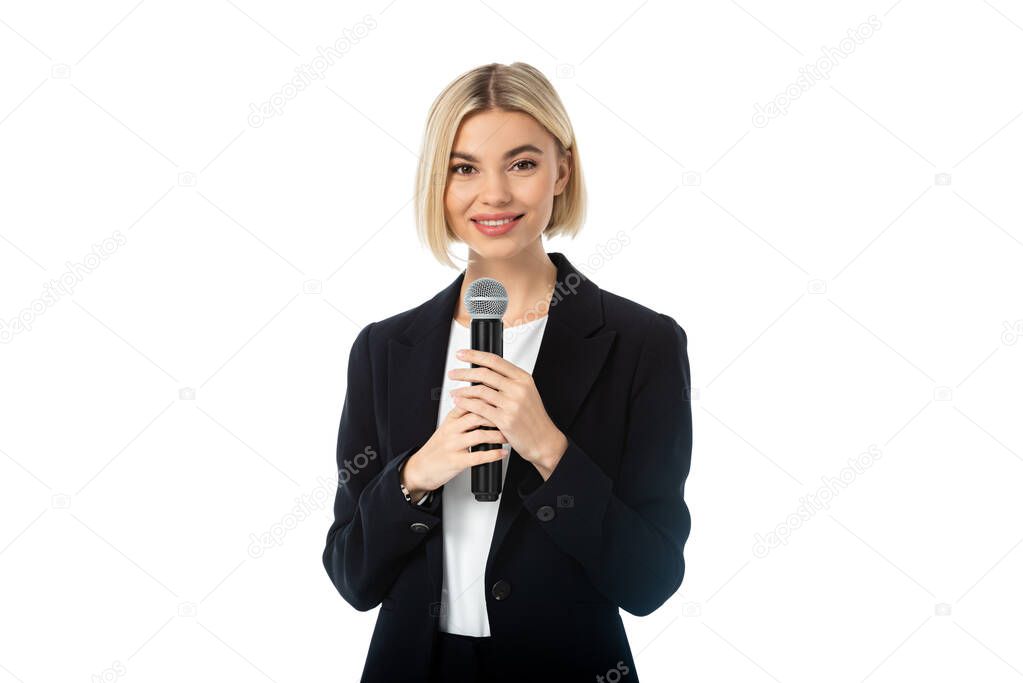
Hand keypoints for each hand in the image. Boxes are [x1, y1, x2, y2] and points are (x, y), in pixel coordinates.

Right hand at [401, 406, 508, 496]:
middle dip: (497, 416)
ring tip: (508, 436)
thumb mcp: (447, 427)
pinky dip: (493, 455)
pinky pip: (478, 456)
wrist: (420, 468)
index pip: (470, 402)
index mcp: (450, 419)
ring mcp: (453, 446)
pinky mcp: (456, 462)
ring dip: (498, 435)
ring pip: (479, 435)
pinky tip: (502, 453)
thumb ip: (463, 415)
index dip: (488, 400)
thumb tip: (485, 404)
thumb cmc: (437, 448)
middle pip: (477, 416)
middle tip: (511, 417)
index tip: (504, 399)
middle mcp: (451, 430)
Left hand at [448, 348, 567, 479]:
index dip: (475, 355)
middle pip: (485, 373)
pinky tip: (459, 402)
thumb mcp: (526, 393)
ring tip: (454, 391)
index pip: (495, 360)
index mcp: (523, 379)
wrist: (544, 440)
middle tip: (453, 373)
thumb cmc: (533, 418)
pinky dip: (466, 404)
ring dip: (463, 390)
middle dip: (464, 372)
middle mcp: (518, 389)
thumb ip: (508, 382)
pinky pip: (480, 408)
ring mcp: (512, 404)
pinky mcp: (505, 419)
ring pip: (480, 391)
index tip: (462, 354)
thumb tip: (485, 372)